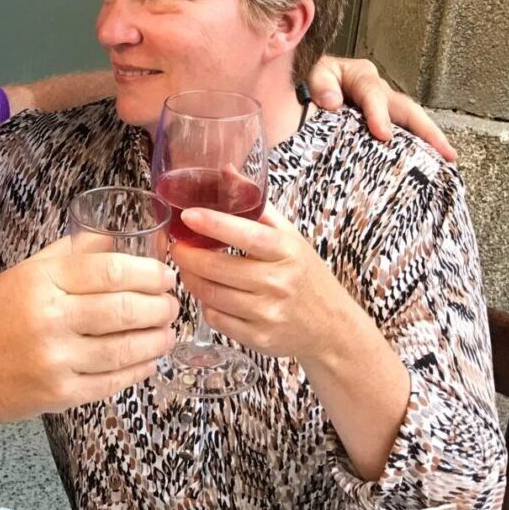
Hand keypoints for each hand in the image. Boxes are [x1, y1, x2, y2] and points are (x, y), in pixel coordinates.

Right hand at [0, 238, 178, 425]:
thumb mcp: (25, 273)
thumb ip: (71, 254)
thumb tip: (116, 240)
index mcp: (42, 282)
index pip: (111, 271)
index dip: (149, 273)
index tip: (165, 276)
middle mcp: (50, 319)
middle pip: (124, 309)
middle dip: (160, 307)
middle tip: (172, 304)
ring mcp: (56, 360)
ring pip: (126, 348)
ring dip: (156, 339)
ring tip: (167, 332)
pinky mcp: (61, 394)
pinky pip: (113, 381)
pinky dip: (139, 369)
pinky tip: (149, 360)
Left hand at [169, 204, 360, 361]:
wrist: (331, 327)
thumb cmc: (305, 274)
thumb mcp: (290, 236)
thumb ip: (256, 205)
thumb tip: (226, 170)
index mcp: (287, 251)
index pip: (246, 235)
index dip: (213, 224)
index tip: (188, 215)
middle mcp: (278, 283)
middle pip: (218, 268)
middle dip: (188, 255)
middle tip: (177, 245)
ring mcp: (268, 313)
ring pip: (211, 295)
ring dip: (191, 278)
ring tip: (188, 266)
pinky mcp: (258, 338)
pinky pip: (216, 319)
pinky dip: (205, 304)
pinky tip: (208, 293)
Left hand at [306, 55, 456, 161]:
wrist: (296, 89)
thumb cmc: (303, 81)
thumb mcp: (308, 74)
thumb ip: (319, 84)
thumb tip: (333, 102)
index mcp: (360, 77)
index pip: (373, 95)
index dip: (379, 114)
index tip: (382, 134)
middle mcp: (378, 93)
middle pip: (407, 111)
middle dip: (428, 132)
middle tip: (446, 153)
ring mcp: (382, 112)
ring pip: (409, 126)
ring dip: (429, 144)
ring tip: (447, 164)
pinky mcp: (377, 130)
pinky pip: (399, 140)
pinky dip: (414, 153)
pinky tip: (427, 169)